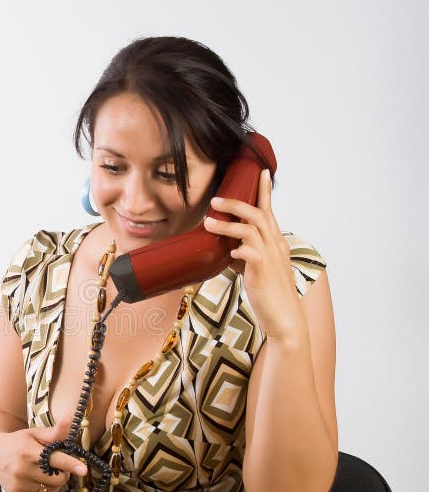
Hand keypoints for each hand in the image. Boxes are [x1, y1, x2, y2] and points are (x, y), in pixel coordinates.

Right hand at [0, 418, 87, 491]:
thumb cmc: (17, 442)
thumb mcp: (34, 434)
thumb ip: (54, 432)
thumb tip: (70, 418)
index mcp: (29, 451)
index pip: (54, 459)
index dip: (71, 464)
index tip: (83, 469)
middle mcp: (23, 469)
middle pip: (58, 478)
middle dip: (63, 473)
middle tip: (57, 466)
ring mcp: (19, 484)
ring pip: (52, 491)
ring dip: (55, 484)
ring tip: (46, 474)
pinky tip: (46, 487)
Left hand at [203, 169, 306, 341]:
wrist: (283, 319)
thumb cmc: (269, 295)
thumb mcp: (256, 270)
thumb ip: (245, 256)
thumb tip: (228, 249)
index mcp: (276, 243)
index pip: (270, 211)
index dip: (265, 191)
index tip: (261, 172)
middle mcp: (275, 246)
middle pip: (259, 214)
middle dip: (237, 203)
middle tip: (215, 199)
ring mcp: (271, 258)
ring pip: (251, 230)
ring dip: (228, 224)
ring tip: (208, 222)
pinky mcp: (263, 272)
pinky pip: (250, 252)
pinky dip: (238, 248)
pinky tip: (228, 251)